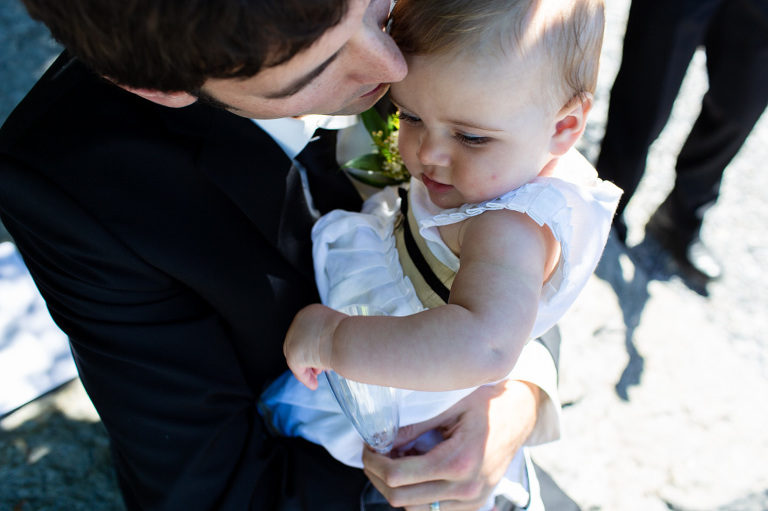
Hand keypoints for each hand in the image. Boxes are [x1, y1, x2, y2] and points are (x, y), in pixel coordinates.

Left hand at [283, 304, 344, 389]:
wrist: (347, 339)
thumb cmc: (350, 334)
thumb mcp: (338, 328)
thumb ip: (329, 334)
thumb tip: (329, 346)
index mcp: (310, 312)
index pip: (306, 332)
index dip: (311, 345)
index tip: (319, 356)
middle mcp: (298, 322)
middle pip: (298, 343)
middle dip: (307, 357)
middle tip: (318, 369)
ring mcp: (293, 337)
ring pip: (296, 356)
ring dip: (306, 368)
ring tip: (316, 378)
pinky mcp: (293, 353)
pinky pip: (297, 368)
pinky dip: (305, 377)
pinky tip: (314, 384)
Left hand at [362, 380, 540, 509]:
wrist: (520, 416)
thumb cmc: (487, 405)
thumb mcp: (450, 406)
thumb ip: (416, 425)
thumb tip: (382, 438)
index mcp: (459, 461)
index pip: (398, 476)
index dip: (374, 463)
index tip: (369, 447)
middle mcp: (466, 488)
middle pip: (400, 498)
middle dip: (378, 476)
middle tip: (373, 454)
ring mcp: (471, 501)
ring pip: (414, 509)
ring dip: (396, 488)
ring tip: (393, 461)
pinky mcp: (473, 505)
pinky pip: (432, 510)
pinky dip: (416, 494)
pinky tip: (413, 472)